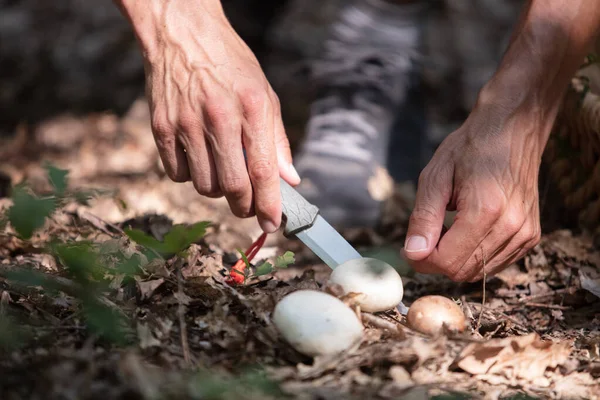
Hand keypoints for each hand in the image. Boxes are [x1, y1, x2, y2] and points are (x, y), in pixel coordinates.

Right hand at [122, 0, 299, 232]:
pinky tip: (198, 156)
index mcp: (252, 107)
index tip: (273, 224)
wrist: (181, 32)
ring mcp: (186, 123)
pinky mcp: (161, 127)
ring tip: (222, 169)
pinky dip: (191, 175)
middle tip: (247, 206)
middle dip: (244, 206)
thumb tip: (290, 180)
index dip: (270, 205)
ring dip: (217, 189)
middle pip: (233, 186)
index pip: (263, 170)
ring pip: (204, 186)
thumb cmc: (229, 64)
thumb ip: (277, 140)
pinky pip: (177, 174)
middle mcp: (219, 116)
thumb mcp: (263, 93)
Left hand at [402, 97, 543, 281]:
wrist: (512, 130)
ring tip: (447, 227)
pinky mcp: (530, 237)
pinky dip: (474, 256)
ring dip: (455, 258)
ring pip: (478, 272)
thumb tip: (413, 254)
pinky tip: (466, 231)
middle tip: (425, 235)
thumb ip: (423, 218)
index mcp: (486, 210)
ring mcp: (525, 234)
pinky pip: (494, 265)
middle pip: (462, 271)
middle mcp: (511, 227)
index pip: (447, 261)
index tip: (408, 246)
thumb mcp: (435, 177)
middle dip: (436, 260)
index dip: (421, 259)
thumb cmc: (470, 148)